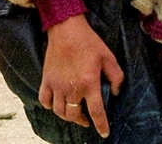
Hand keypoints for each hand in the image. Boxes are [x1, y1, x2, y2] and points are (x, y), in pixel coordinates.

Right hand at [40, 14, 123, 138]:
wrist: (66, 28)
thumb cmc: (89, 42)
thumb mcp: (109, 57)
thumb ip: (117, 77)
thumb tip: (115, 92)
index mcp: (89, 83)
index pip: (96, 112)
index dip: (101, 125)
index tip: (104, 133)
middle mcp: (72, 88)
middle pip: (74, 115)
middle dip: (83, 121)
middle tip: (87, 120)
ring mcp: (56, 85)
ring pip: (59, 111)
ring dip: (67, 116)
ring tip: (73, 113)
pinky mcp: (46, 79)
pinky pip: (44, 100)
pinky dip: (49, 106)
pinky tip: (56, 104)